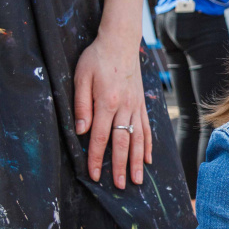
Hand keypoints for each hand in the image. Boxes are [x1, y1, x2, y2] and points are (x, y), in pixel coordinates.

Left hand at [73, 33, 152, 188]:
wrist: (120, 42)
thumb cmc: (96, 58)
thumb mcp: (80, 77)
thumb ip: (81, 106)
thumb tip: (80, 131)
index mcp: (106, 102)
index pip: (100, 136)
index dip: (96, 158)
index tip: (94, 175)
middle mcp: (124, 107)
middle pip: (122, 143)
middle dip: (120, 167)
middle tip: (119, 186)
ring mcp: (135, 107)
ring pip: (138, 139)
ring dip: (137, 161)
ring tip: (137, 180)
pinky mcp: (141, 105)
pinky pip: (146, 128)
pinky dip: (148, 145)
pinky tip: (148, 159)